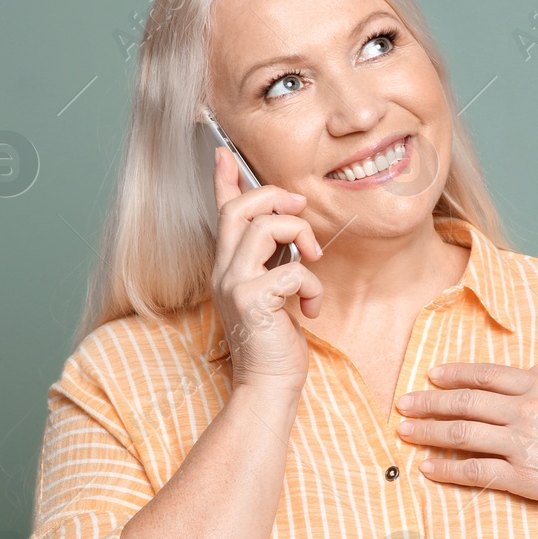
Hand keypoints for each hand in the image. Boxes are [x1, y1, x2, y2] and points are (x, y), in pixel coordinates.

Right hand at [209, 145, 325, 393]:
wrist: (270, 386)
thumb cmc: (276, 343)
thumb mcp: (275, 294)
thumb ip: (274, 263)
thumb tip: (291, 234)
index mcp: (229, 266)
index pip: (222, 214)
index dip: (223, 181)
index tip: (222, 152)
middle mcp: (224, 271)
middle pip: (240, 209)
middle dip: (275, 197)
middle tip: (301, 207)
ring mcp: (234, 285)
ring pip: (264, 228)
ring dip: (300, 236)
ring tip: (315, 261)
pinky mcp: (252, 301)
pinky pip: (292, 271)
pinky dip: (313, 286)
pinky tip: (312, 309)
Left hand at [393, 363, 537, 514]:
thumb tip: (523, 373)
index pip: (485, 375)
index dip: (454, 374)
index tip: (431, 375)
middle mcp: (526, 409)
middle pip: (465, 403)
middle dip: (429, 402)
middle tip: (403, 403)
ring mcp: (522, 443)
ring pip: (462, 435)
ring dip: (429, 432)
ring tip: (406, 431)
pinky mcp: (522, 476)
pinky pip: (474, 471)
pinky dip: (447, 469)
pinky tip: (428, 468)